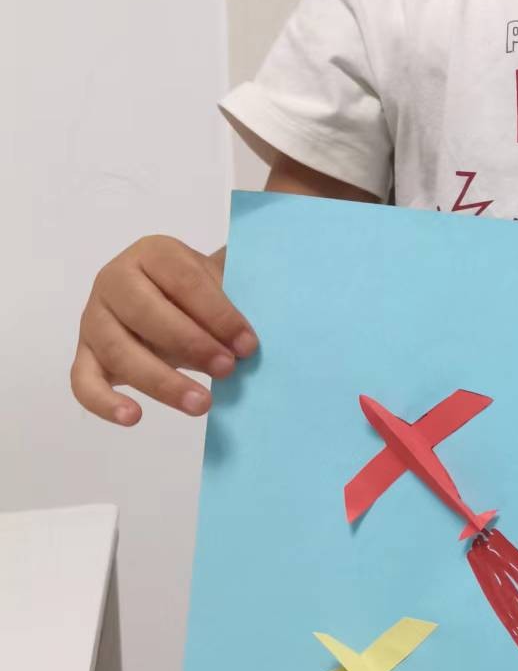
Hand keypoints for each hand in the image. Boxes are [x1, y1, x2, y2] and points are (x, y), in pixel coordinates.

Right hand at [71, 236, 256, 424]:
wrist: (166, 303)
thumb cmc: (199, 293)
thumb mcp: (219, 279)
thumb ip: (239, 286)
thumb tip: (281, 300)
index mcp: (152, 253)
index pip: (184, 281)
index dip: (218, 313)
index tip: (249, 344)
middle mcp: (114, 279)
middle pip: (147, 313)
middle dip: (192, 344)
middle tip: (228, 369)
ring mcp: (94, 318)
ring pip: (119, 351)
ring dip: (161, 381)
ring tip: (201, 403)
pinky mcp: (84, 354)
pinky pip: (83, 381)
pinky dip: (105, 402)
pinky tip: (133, 417)